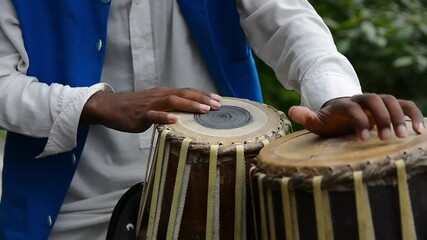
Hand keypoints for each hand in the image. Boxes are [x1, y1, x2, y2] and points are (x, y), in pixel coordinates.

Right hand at [80, 87, 221, 132]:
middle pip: (184, 94)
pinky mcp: (141, 114)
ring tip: (203, 110)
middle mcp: (160, 95)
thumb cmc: (135, 107)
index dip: (203, 95)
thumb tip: (187, 115)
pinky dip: (164, 117)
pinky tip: (175, 120)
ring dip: (189, 104)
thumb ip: (170, 107)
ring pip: (172, 102)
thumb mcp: (156, 104)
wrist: (111, 107)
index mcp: (165, 93)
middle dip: (202, 99)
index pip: (187, 91)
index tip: (218, 99)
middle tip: (217, 105)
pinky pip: (154, 115)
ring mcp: (151, 104)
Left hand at [288, 93, 423, 139]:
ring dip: (399, 116)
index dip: (358, 120)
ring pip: (392, 101)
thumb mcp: (316, 121)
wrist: (342, 113)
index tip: (362, 139)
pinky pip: (405, 105)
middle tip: (385, 138)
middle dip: (382, 117)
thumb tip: (291, 110)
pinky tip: (420, 130)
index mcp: (344, 103)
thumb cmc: (329, 121)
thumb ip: (306, 116)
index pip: (352, 107)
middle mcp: (362, 99)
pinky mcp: (389, 106)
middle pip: (375, 100)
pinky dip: (414, 114)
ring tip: (403, 136)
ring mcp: (377, 101)